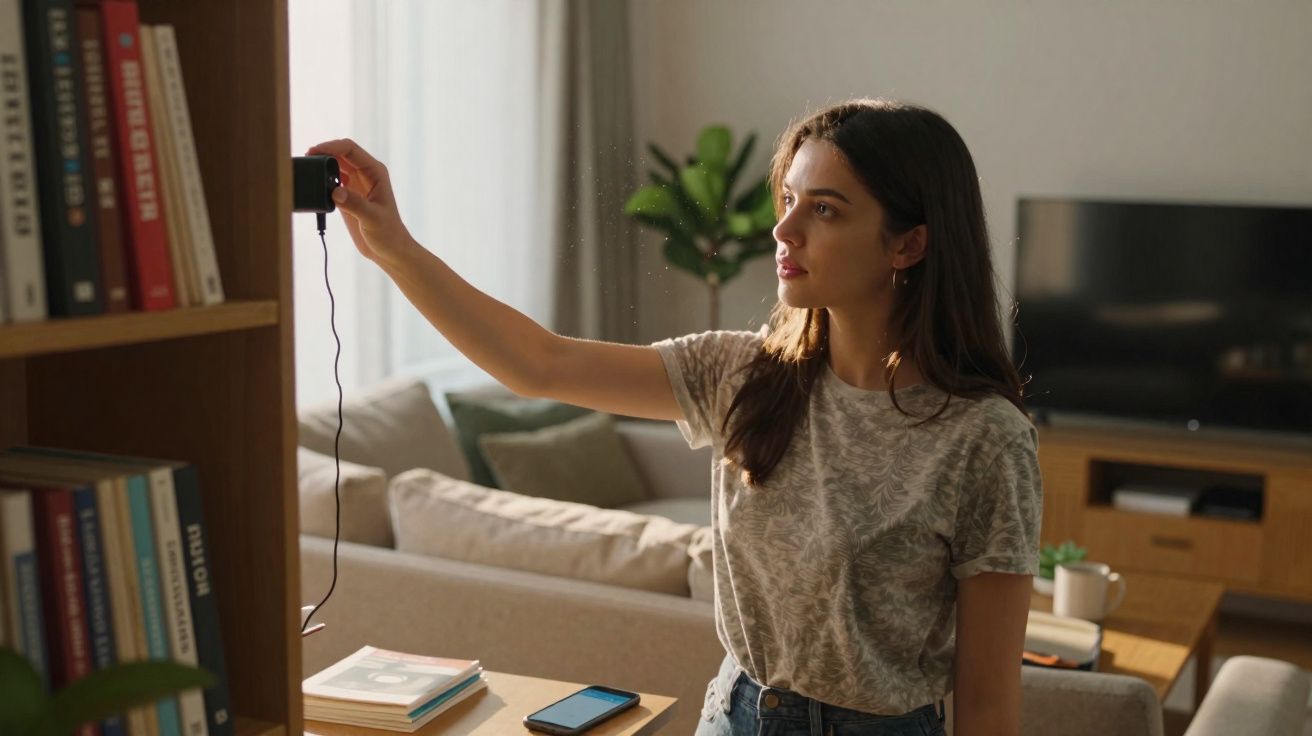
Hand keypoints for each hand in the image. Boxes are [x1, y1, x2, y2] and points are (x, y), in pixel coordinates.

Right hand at [305, 139, 413, 263]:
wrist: (388, 250)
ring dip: (320, 167)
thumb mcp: (372, 219)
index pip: (350, 149)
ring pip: (333, 166)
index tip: (313, 152)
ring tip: (306, 173)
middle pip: (339, 154)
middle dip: (322, 154)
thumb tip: (335, 191)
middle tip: (305, 162)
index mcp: (375, 172)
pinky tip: (313, 188)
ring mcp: (355, 184)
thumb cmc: (388, 233)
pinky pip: (331, 181)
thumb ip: (355, 204)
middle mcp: (365, 174)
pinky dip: (320, 181)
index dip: (330, 146)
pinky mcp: (347, 195)